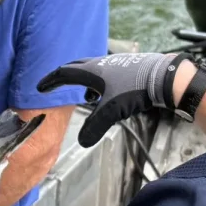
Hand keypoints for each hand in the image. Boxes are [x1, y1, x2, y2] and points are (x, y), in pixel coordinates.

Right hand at [38, 53, 184, 147]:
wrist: (164, 76)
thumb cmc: (135, 89)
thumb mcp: (112, 110)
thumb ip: (95, 126)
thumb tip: (82, 142)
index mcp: (92, 71)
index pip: (64, 73)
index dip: (51, 81)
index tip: (41, 87)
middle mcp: (101, 63)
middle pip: (76, 66)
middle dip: (64, 76)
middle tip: (56, 84)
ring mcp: (116, 63)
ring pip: (93, 69)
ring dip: (84, 79)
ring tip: (86, 95)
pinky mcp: (128, 66)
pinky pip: (106, 72)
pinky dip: (99, 82)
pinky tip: (109, 94)